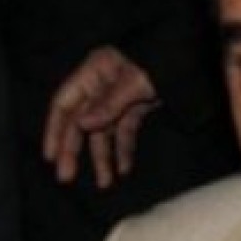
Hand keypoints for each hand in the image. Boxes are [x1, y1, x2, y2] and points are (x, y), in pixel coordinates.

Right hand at [43, 46, 159, 187]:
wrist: (190, 56)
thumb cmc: (161, 61)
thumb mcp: (135, 81)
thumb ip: (109, 103)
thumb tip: (82, 125)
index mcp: (93, 71)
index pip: (64, 103)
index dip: (55, 130)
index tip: (51, 156)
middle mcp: (101, 84)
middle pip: (80, 121)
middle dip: (75, 150)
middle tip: (67, 178)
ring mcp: (118, 97)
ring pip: (103, 131)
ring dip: (102, 157)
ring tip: (105, 183)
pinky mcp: (136, 106)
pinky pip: (125, 131)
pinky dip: (124, 149)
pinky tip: (124, 169)